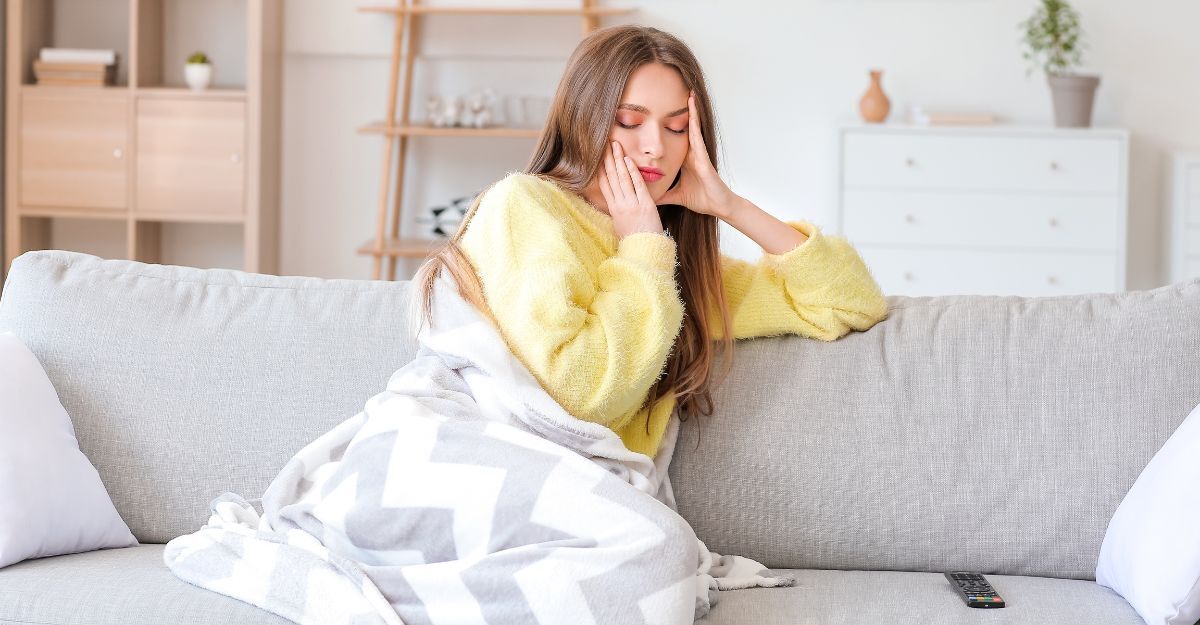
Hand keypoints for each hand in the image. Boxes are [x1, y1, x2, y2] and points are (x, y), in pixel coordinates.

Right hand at [599, 140, 664, 238]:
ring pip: (622, 178)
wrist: (645, 251)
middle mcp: (620, 205)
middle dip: (608, 159)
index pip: (604, 184)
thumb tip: (613, 199)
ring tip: (615, 146)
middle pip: (611, 177)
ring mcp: (631, 205)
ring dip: (618, 160)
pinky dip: (632, 172)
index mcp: (613, 209)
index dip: (601, 168)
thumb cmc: (634, 239)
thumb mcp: (620, 225)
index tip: (599, 155)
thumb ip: (617, 210)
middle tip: (605, 143)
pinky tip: (628, 160)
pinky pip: (637, 186)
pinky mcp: (645, 206)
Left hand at [657, 91, 739, 218]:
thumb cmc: (702, 199)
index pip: (673, 139)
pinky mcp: (704, 156)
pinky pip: (697, 136)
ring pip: (692, 128)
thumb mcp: (675, 195)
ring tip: (688, 93)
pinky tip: (692, 111)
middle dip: (681, 111)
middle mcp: (691, 153)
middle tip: (676, 91)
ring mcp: (698, 153)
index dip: (667, 125)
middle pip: (683, 128)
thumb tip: (648, 197)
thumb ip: (662, 194)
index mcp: (684, 160)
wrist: (718, 206)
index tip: (658, 112)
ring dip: (691, 111)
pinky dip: (694, 123)